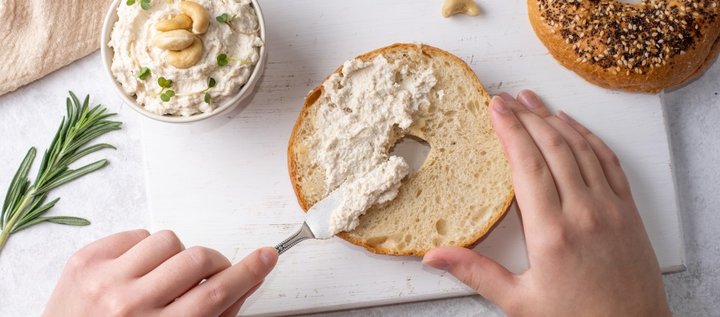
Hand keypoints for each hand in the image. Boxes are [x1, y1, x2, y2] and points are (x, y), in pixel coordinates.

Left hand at [43, 230, 277, 316]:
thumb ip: (215, 315)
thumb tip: (246, 281)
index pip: (216, 294)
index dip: (247, 273)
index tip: (266, 257)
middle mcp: (130, 306)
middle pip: (197, 261)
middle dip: (214, 264)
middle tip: (212, 273)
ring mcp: (104, 280)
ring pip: (168, 240)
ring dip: (177, 256)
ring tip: (165, 277)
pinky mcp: (86, 260)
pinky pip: (136, 234)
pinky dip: (145, 249)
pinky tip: (138, 272)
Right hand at [423, 90, 670, 315]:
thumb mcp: (518, 301)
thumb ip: (475, 272)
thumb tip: (434, 257)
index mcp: (551, 232)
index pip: (527, 164)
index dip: (510, 130)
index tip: (495, 108)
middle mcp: (583, 212)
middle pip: (553, 147)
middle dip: (527, 116)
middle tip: (507, 98)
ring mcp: (609, 208)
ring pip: (582, 148)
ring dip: (555, 119)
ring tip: (534, 100)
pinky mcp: (628, 211)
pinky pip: (608, 162)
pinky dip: (589, 137)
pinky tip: (574, 126)